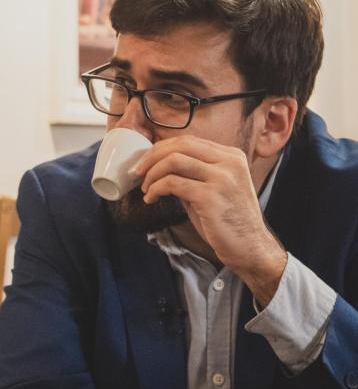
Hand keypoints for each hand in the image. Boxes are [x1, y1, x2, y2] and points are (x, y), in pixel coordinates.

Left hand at [134, 136, 286, 305]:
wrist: (250, 247)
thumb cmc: (226, 221)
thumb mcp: (212, 189)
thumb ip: (192, 174)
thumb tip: (159, 166)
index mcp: (231, 156)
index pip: (188, 140)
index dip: (161, 149)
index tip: (145, 162)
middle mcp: (229, 161)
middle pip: (180, 145)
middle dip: (152, 157)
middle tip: (137, 172)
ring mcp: (222, 177)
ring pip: (173, 161)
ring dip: (152, 174)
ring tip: (146, 190)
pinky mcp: (210, 196)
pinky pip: (172, 183)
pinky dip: (156, 189)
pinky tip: (151, 199)